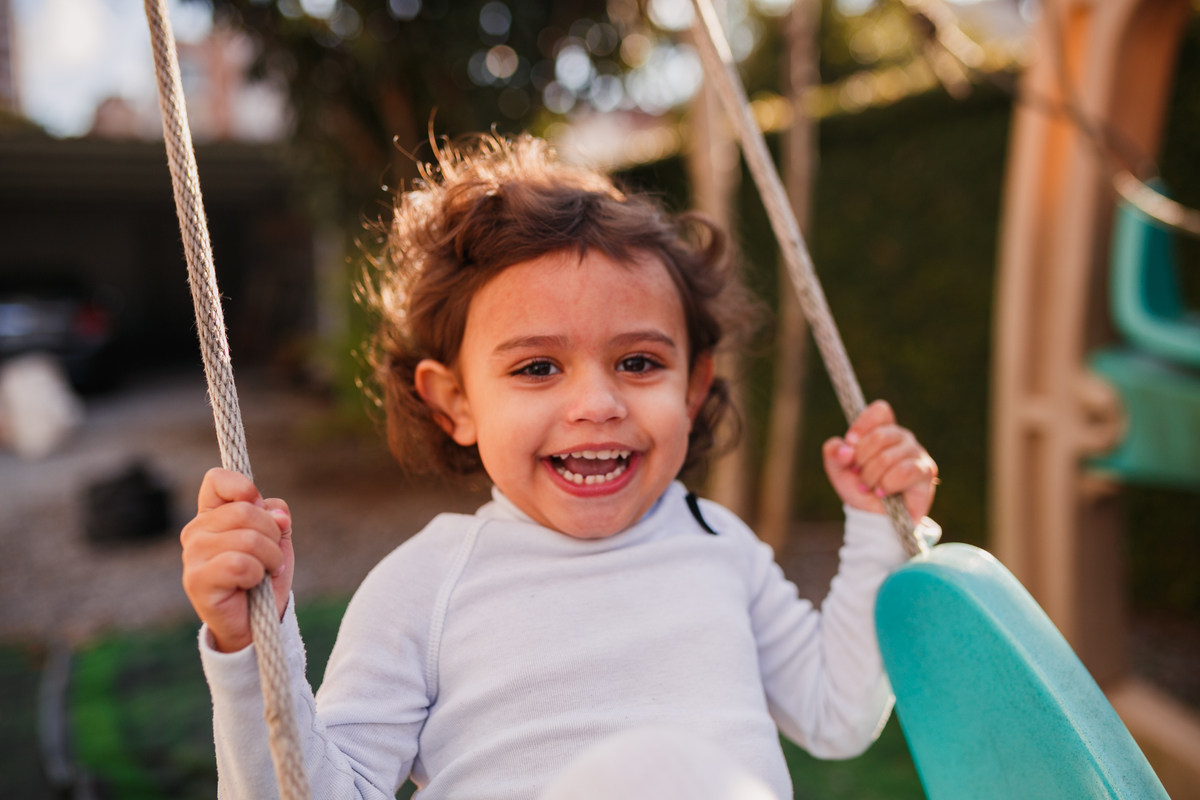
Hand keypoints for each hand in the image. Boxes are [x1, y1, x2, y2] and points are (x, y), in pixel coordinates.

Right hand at [181, 468, 293, 652]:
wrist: (256, 625)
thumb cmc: (264, 579)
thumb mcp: (277, 540)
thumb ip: (276, 517)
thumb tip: (276, 512)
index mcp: (212, 515)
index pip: (217, 479)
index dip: (244, 488)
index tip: (260, 507)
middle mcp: (196, 531)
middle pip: (245, 509)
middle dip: (272, 534)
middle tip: (273, 556)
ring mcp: (192, 555)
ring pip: (247, 538)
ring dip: (270, 558)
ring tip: (267, 572)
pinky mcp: (196, 580)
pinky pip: (241, 564)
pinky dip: (258, 574)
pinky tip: (253, 585)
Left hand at [822, 400, 937, 520]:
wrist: (874, 518)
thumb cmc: (859, 489)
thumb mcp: (838, 470)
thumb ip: (834, 453)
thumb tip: (846, 449)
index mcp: (882, 430)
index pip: (880, 411)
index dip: (863, 425)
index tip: (850, 444)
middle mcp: (902, 438)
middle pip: (880, 436)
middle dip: (862, 460)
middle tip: (858, 474)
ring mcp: (916, 453)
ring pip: (889, 456)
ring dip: (872, 476)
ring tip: (870, 487)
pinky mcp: (926, 471)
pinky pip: (904, 471)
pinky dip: (888, 484)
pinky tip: (883, 492)